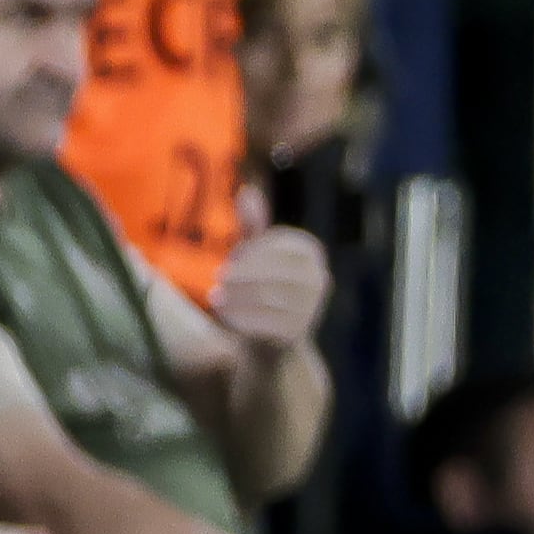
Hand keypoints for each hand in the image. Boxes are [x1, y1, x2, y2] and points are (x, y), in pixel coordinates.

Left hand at [208, 193, 331, 353]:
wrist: (273, 342)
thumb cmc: (262, 287)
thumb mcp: (257, 254)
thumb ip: (252, 225)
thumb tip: (247, 191)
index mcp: (311, 251)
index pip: (277, 244)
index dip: (251, 250)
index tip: (232, 258)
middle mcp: (319, 278)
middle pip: (272, 271)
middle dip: (241, 275)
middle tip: (218, 279)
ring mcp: (312, 307)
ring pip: (266, 297)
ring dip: (236, 296)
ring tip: (214, 297)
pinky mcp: (298, 333)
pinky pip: (265, 322)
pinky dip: (240, 317)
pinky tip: (223, 316)